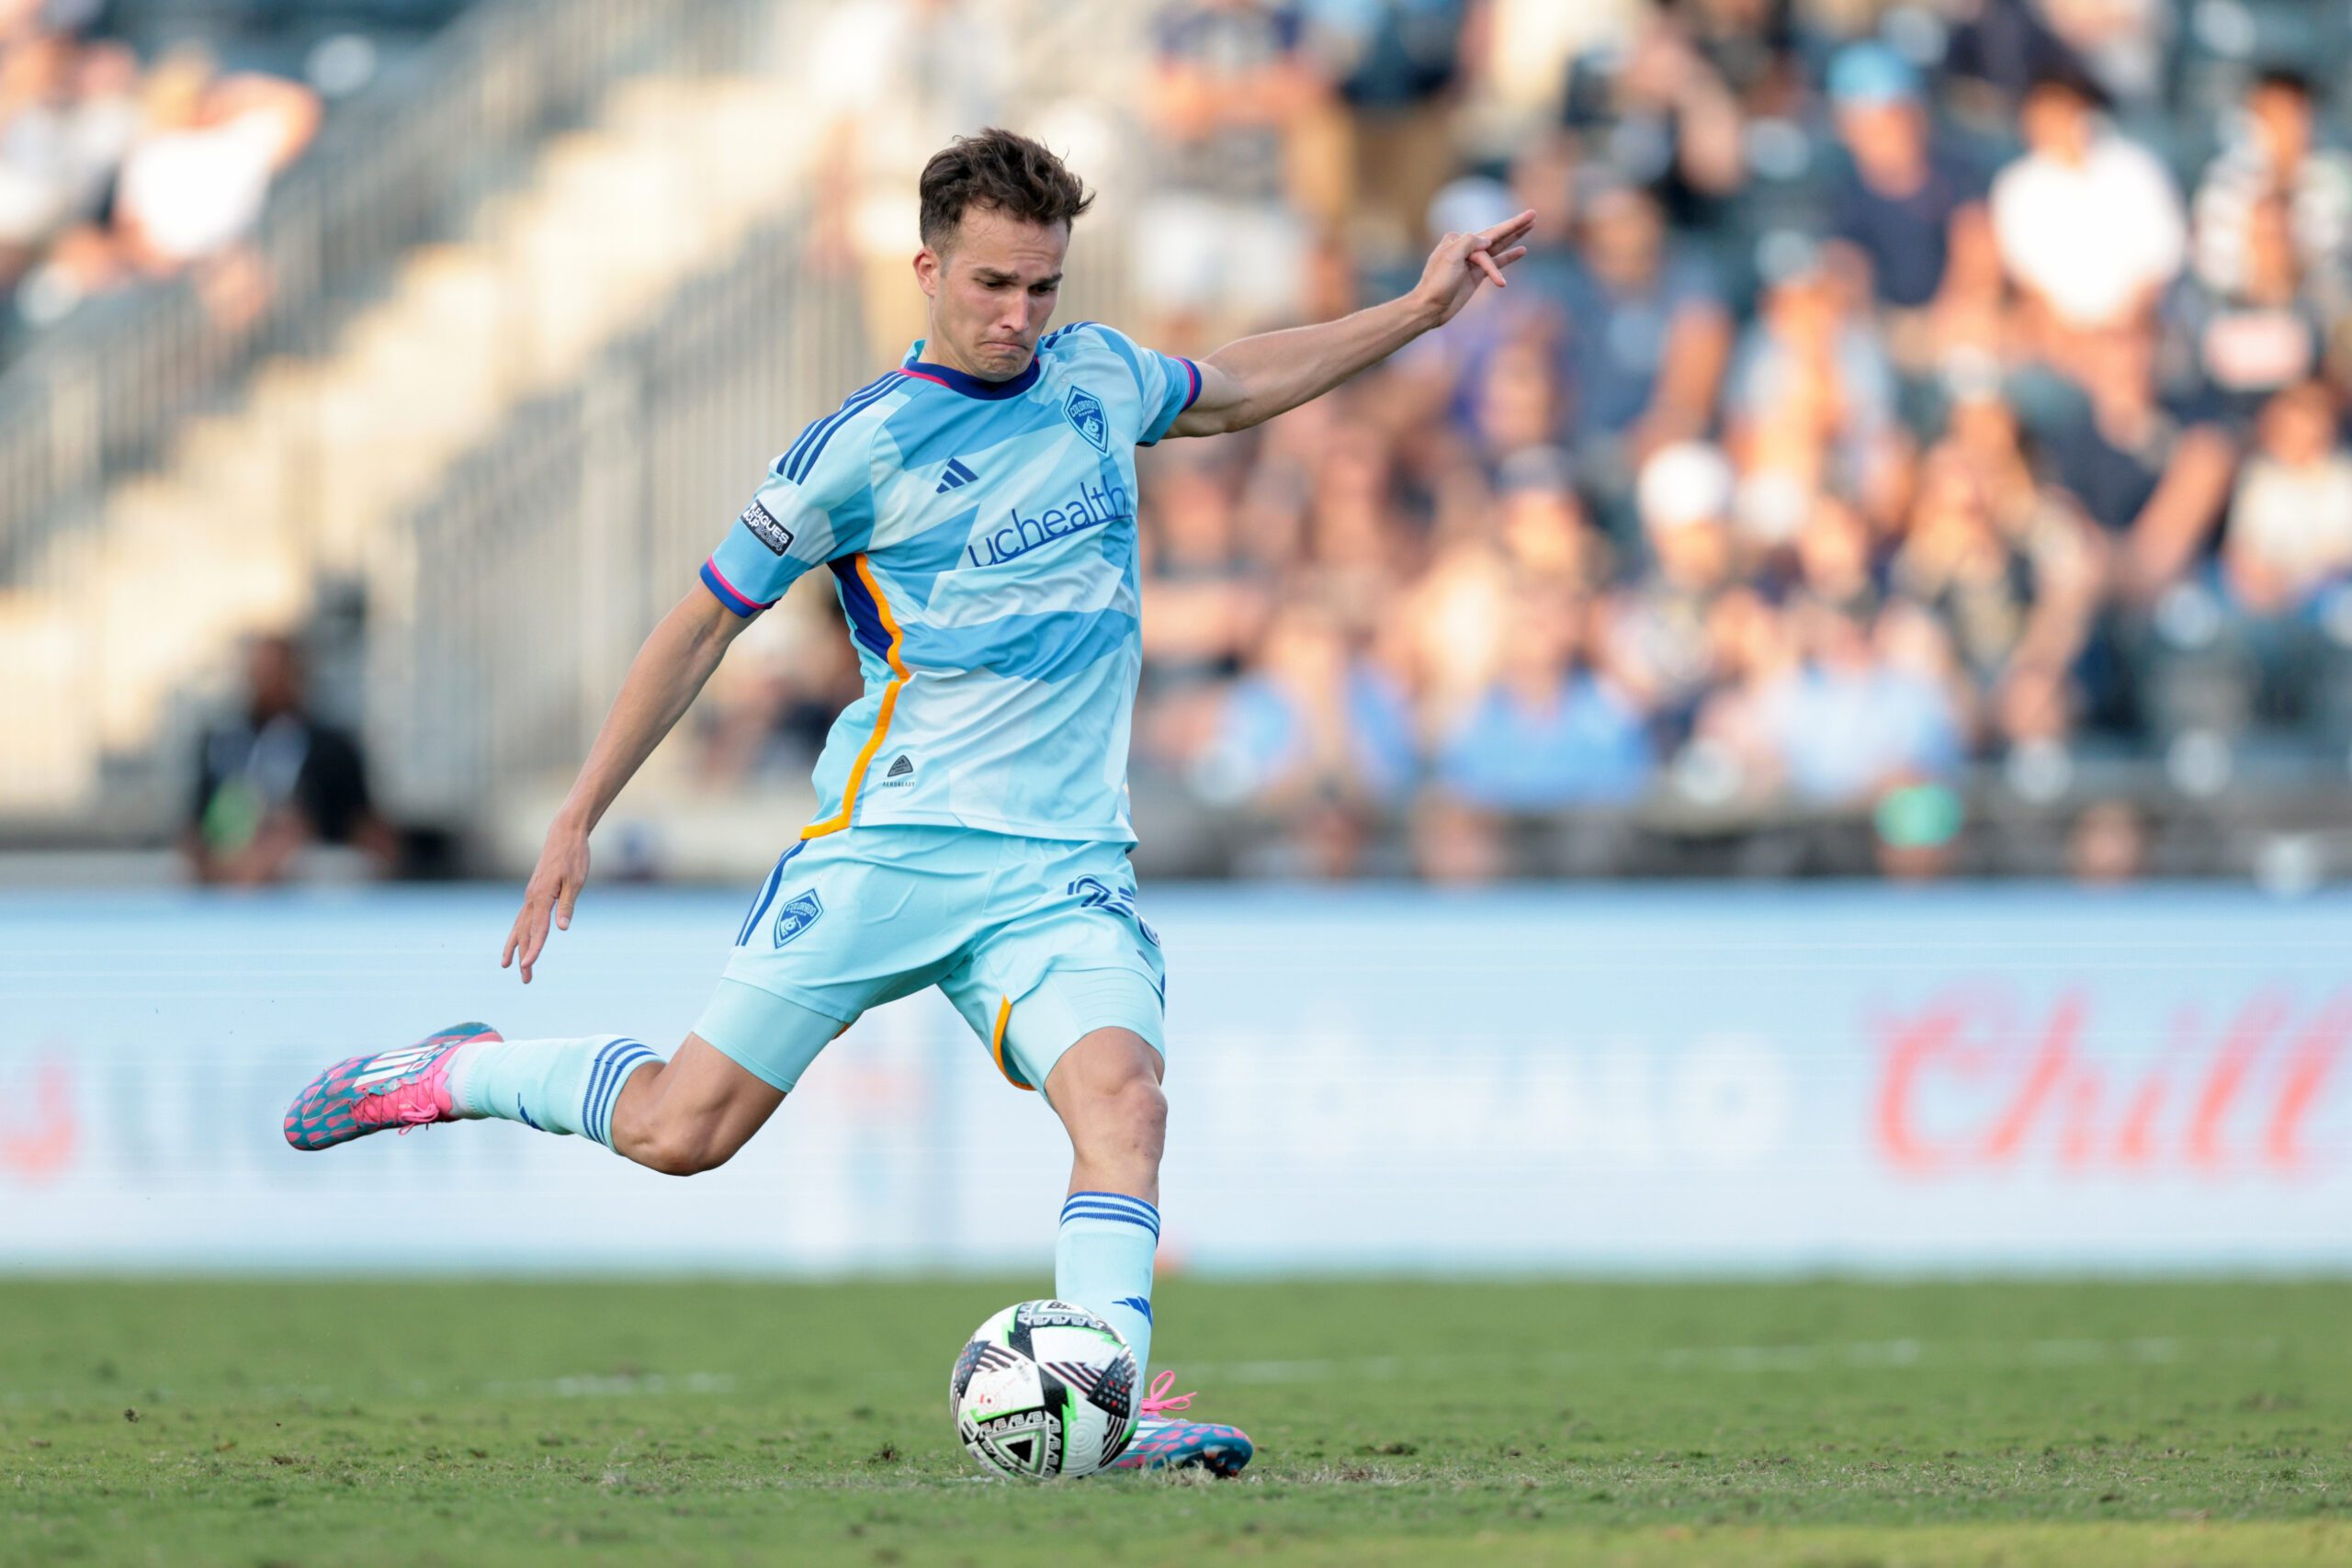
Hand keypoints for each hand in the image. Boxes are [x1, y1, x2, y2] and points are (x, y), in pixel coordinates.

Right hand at [502, 823, 590, 982]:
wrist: (564, 835)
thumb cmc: (574, 857)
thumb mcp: (575, 882)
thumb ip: (567, 906)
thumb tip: (562, 928)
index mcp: (542, 897)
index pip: (538, 930)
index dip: (534, 950)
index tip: (529, 966)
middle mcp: (532, 898)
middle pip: (525, 933)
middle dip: (524, 957)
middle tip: (525, 979)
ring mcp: (531, 896)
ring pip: (519, 927)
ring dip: (516, 948)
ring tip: (509, 966)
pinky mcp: (534, 893)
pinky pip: (523, 918)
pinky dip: (518, 932)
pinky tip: (518, 941)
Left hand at [1408, 210, 1535, 329]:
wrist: (1430, 308)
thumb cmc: (1437, 282)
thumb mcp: (1451, 256)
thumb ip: (1470, 242)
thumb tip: (1488, 241)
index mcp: (1457, 240)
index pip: (1487, 235)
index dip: (1507, 227)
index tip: (1496, 250)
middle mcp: (1465, 248)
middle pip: (1496, 234)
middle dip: (1515, 225)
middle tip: (1533, 214)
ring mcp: (1472, 263)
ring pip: (1498, 246)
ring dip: (1515, 237)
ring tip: (1531, 225)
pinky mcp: (1476, 276)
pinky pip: (1496, 263)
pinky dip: (1509, 257)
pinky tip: (1522, 250)